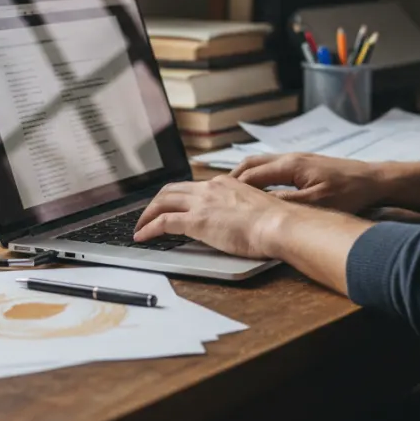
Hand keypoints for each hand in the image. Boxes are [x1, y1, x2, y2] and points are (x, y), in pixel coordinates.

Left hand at [133, 175, 294, 258]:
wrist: (279, 224)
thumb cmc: (275, 222)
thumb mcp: (254, 209)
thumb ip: (239, 210)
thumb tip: (235, 221)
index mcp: (224, 183)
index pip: (192, 186)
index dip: (177, 197)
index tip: (171, 205)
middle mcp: (210, 188)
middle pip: (172, 190)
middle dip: (156, 202)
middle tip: (148, 215)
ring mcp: (202, 203)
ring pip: (163, 201)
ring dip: (147, 214)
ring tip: (140, 227)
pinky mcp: (197, 220)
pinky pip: (163, 222)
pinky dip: (149, 228)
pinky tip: (142, 237)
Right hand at [230, 153, 385, 213]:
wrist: (373, 179)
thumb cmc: (349, 192)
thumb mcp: (317, 203)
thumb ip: (286, 204)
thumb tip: (259, 206)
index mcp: (289, 166)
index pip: (250, 175)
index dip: (231, 188)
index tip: (215, 199)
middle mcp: (290, 158)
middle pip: (250, 165)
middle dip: (231, 179)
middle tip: (215, 194)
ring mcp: (297, 160)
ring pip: (261, 164)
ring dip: (244, 176)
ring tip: (230, 192)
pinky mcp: (305, 165)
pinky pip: (272, 168)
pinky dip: (259, 177)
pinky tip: (258, 190)